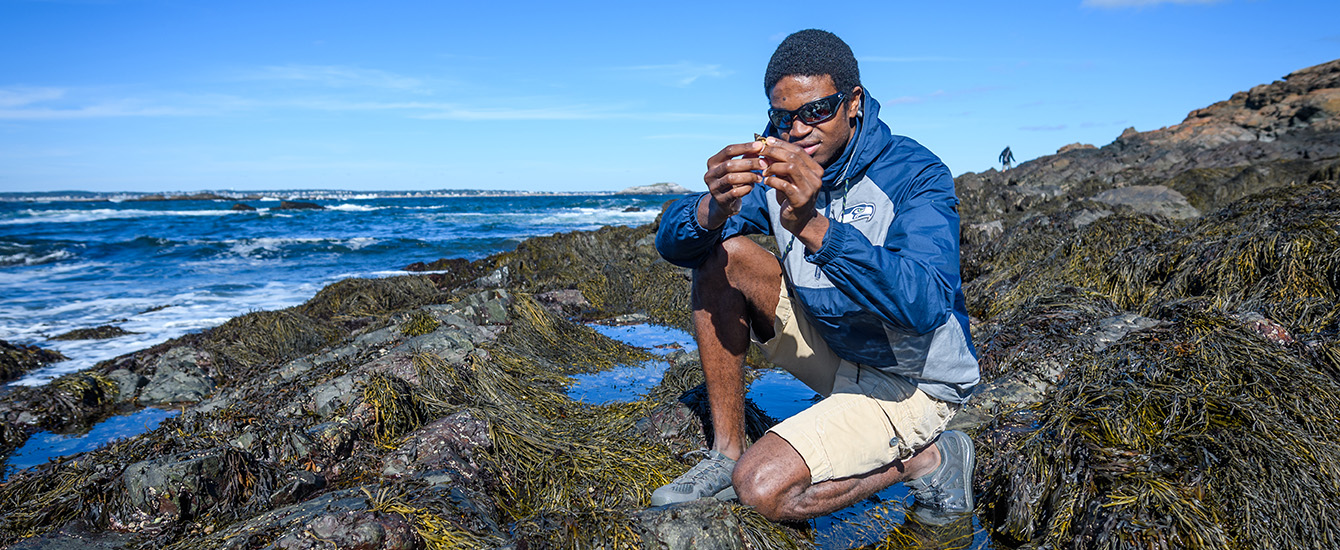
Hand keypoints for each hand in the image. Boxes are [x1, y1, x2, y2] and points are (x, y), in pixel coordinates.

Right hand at [698, 140, 766, 229]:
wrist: (724, 203)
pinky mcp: (719, 200)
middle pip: (730, 164)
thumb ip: (747, 157)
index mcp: (713, 162)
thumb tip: (761, 146)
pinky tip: (752, 186)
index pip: (729, 150)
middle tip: (764, 164)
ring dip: (749, 176)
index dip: (745, 147)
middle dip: (749, 163)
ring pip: (731, 178)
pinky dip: (746, 188)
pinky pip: (734, 192)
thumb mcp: (738, 168)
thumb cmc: (733, 181)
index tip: (760, 146)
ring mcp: (713, 187)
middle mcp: (710, 173)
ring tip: (760, 177)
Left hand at [758, 138, 828, 252]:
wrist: (800, 220)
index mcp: (815, 169)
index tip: (766, 141)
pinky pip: (784, 184)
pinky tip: (765, 181)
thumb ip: (782, 164)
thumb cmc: (792, 196)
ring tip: (763, 170)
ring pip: (790, 167)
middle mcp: (816, 177)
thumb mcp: (789, 178)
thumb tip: (766, 148)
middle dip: (774, 152)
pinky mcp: (800, 199)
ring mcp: (810, 188)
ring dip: (773, 166)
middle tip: (760, 152)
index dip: (781, 144)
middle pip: (793, 156)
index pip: (798, 150)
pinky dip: (772, 180)